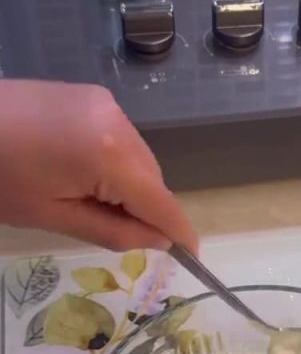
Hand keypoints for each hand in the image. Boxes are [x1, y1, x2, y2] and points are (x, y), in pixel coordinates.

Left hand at [0, 80, 196, 251]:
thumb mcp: (52, 216)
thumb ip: (114, 232)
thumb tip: (159, 242)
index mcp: (110, 154)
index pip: (161, 202)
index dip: (179, 232)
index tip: (193, 258)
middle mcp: (118, 120)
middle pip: (152, 179)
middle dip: (145, 210)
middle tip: (117, 237)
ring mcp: (104, 103)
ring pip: (137, 160)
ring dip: (128, 187)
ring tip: (88, 204)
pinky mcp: (88, 95)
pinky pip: (118, 139)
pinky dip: (112, 164)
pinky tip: (81, 176)